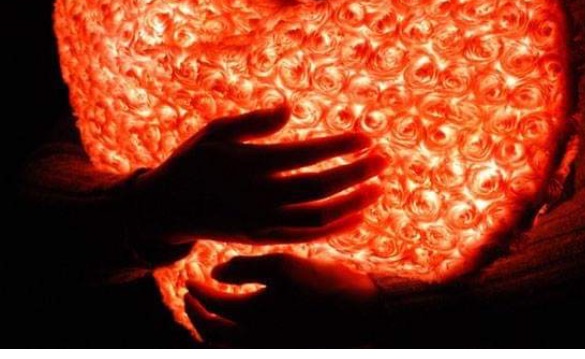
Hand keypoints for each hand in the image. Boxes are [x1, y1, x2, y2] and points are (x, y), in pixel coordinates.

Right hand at [129, 104, 385, 247]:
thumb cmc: (195, 160)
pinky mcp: (264, 239)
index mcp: (249, 164)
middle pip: (319, 186)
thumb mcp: (216, 130)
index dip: (338, 147)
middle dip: (356, 171)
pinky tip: (358, 214)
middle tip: (385, 157)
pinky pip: (307, 237)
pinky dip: (336, 228)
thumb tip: (289, 107)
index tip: (366, 136)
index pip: (305, 155)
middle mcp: (259, 196)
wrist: (168, 208)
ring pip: (318, 216)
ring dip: (353, 201)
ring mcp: (262, 221)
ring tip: (379, 185)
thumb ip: (253, 121)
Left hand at [185, 254, 383, 346]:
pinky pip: (247, 351)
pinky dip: (234, 340)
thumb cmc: (326, 285)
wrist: (366, 315)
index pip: (210, 307)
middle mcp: (255, 343)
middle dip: (197, 316)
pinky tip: (240, 322)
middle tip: (190, 298)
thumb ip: (245, 267)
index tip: (188, 279)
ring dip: (213, 331)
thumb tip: (213, 273)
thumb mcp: (284, 264)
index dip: (196, 292)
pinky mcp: (284, 351)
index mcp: (252, 318)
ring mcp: (270, 350)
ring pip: (228, 349)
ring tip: (210, 312)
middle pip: (212, 335)